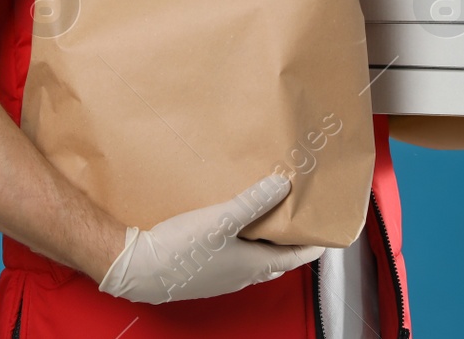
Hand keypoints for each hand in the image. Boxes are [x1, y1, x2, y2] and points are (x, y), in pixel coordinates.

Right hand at [97, 173, 325, 304]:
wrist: (137, 268)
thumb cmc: (180, 249)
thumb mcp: (221, 219)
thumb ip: (252, 202)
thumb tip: (282, 185)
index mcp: (253, 265)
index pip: (295, 257)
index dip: (312, 245)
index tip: (326, 233)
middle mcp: (241, 276)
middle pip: (276, 261)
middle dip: (289, 244)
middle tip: (296, 223)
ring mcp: (221, 278)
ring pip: (254, 261)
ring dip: (264, 243)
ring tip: (265, 219)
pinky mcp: (203, 274)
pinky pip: (233, 260)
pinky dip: (241, 245)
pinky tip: (230, 229)